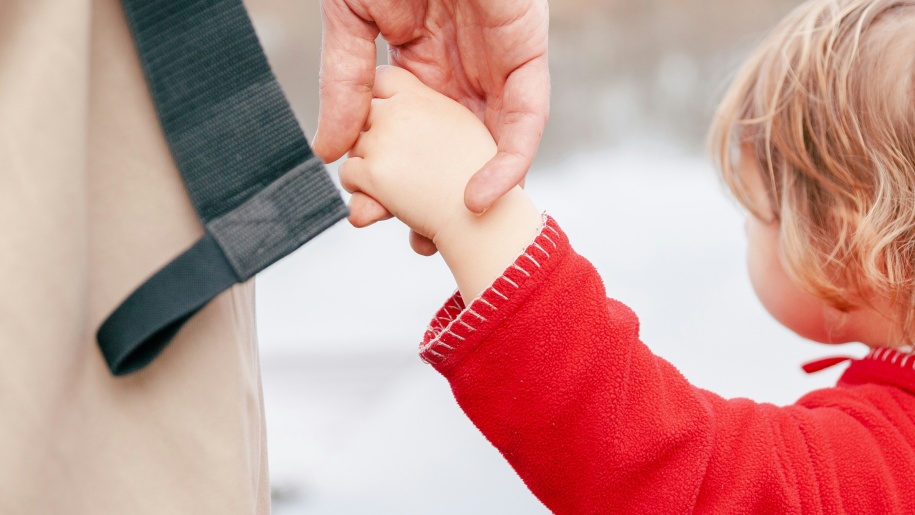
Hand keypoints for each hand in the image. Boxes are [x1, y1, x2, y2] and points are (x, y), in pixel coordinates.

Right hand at [315, 0, 549, 251]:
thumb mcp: (352, 24)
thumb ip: (344, 85)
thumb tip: (330, 152)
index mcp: (418, 70)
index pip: (409, 139)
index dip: (391, 178)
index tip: (367, 214)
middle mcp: (459, 77)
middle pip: (449, 153)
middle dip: (429, 199)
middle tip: (409, 242)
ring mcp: (495, 69)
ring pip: (489, 148)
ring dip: (469, 197)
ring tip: (439, 240)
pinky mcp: (526, 57)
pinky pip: (525, 121)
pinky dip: (508, 161)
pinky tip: (478, 198)